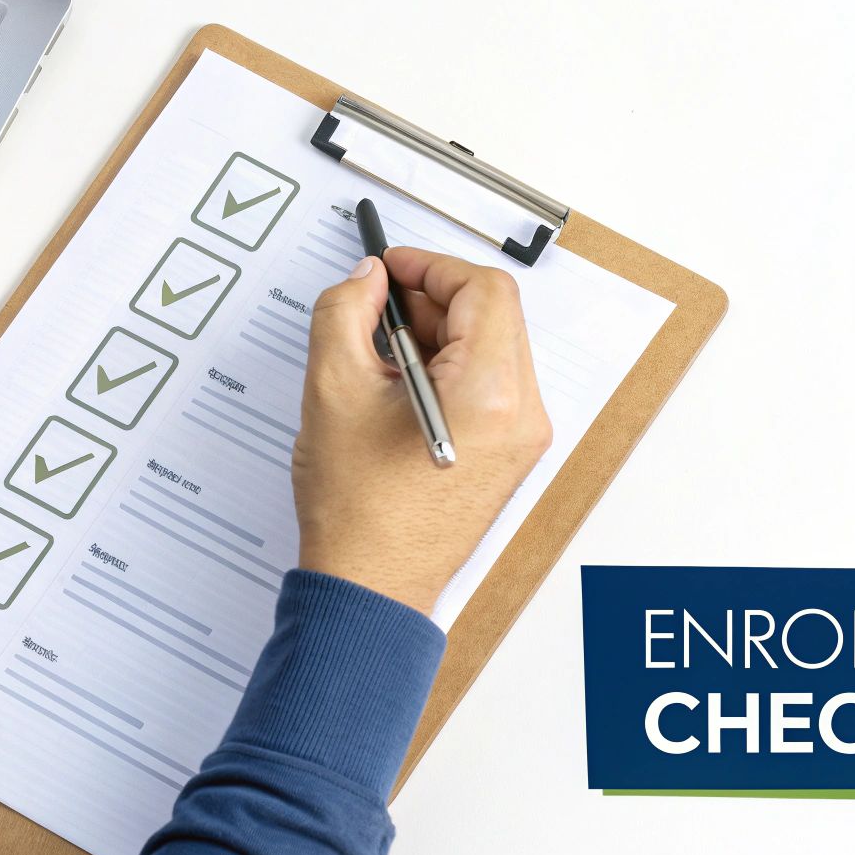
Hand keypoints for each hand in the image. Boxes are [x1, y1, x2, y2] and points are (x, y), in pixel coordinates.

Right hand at [293, 247, 552, 612]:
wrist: (370, 588)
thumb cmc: (357, 510)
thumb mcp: (333, 390)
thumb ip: (344, 312)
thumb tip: (365, 279)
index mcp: (490, 393)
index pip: (483, 289)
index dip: (432, 266)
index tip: (390, 269)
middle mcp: (522, 415)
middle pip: (493, 315)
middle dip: (433, 299)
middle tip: (377, 307)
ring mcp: (522, 439)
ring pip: (491, 349)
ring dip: (438, 335)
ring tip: (378, 356)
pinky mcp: (509, 456)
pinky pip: (489, 386)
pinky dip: (447, 369)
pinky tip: (397, 388)